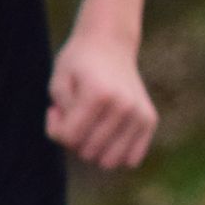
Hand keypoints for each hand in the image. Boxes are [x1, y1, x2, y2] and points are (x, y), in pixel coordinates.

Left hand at [48, 31, 157, 169]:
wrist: (110, 43)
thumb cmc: (78, 63)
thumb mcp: (56, 83)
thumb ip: (58, 118)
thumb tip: (76, 143)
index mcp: (98, 94)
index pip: (68, 138)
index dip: (54, 128)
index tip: (54, 110)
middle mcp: (124, 106)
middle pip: (87, 152)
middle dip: (74, 139)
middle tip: (73, 115)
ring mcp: (140, 114)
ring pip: (109, 161)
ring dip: (94, 149)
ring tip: (91, 126)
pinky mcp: (150, 119)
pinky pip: (132, 159)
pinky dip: (117, 153)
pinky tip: (109, 134)